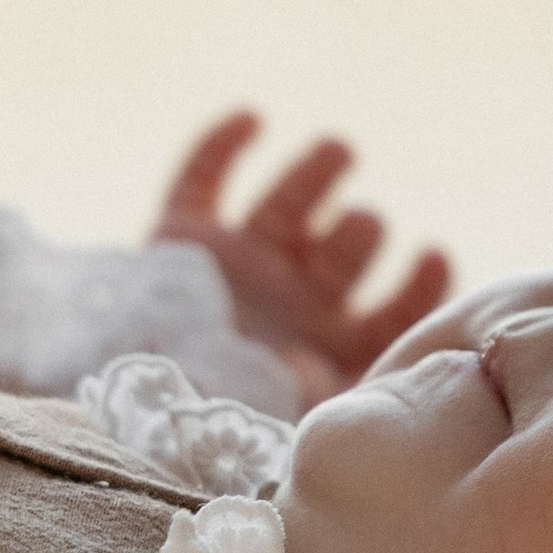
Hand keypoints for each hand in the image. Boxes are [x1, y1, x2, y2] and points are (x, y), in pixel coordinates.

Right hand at [153, 113, 450, 405]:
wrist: (118, 421)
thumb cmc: (207, 432)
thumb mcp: (273, 424)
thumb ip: (310, 395)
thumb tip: (323, 363)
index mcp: (327, 349)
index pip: (392, 313)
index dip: (419, 286)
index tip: (435, 256)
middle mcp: (292, 302)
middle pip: (344, 252)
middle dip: (360, 234)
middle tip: (364, 224)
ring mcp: (241, 266)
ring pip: (290, 205)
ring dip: (317, 174)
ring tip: (341, 151)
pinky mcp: (182, 240)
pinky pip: (203, 182)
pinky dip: (223, 147)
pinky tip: (252, 119)